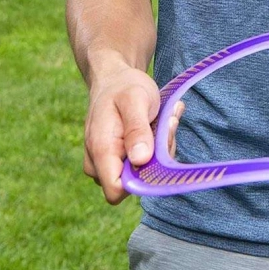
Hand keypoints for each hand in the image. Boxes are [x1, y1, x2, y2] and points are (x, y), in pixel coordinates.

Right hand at [84, 66, 183, 203]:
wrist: (115, 79)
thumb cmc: (124, 87)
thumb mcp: (134, 101)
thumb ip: (136, 130)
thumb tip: (141, 160)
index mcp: (100, 150)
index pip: (116, 190)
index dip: (142, 180)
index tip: (158, 150)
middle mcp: (100, 162)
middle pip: (136, 182)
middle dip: (158, 158)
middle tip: (167, 123)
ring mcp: (111, 162)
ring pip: (145, 174)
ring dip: (162, 148)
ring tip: (165, 118)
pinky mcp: (123, 159)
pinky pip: (147, 164)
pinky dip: (159, 146)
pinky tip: (162, 123)